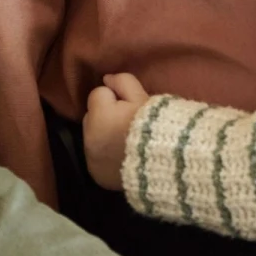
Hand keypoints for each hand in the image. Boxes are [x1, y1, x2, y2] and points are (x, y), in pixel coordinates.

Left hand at [82, 72, 148, 189]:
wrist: (166, 164)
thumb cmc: (155, 126)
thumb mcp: (142, 98)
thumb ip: (123, 82)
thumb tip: (106, 79)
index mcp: (99, 116)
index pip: (99, 94)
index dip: (116, 98)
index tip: (131, 107)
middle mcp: (89, 139)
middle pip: (91, 117)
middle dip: (105, 116)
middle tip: (128, 124)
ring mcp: (91, 160)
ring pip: (92, 138)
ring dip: (103, 136)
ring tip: (126, 142)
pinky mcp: (96, 176)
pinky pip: (96, 159)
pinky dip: (105, 157)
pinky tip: (121, 158)